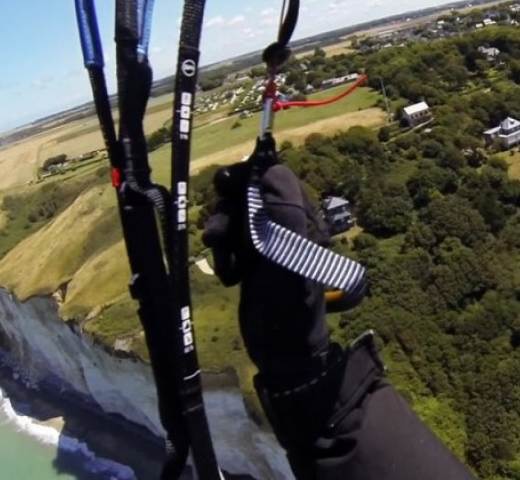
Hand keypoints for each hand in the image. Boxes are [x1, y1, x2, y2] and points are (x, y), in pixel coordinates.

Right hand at [202, 162, 332, 386]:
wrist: (282, 351)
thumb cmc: (291, 304)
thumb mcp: (289, 256)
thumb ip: (284, 213)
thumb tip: (273, 169)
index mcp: (304, 219)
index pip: (277, 179)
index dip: (250, 176)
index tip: (227, 183)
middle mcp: (288, 227)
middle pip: (251, 196)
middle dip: (229, 208)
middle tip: (216, 228)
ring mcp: (269, 244)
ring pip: (237, 219)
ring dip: (223, 234)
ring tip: (222, 258)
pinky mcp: (253, 262)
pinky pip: (232, 244)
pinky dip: (224, 255)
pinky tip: (228, 276)